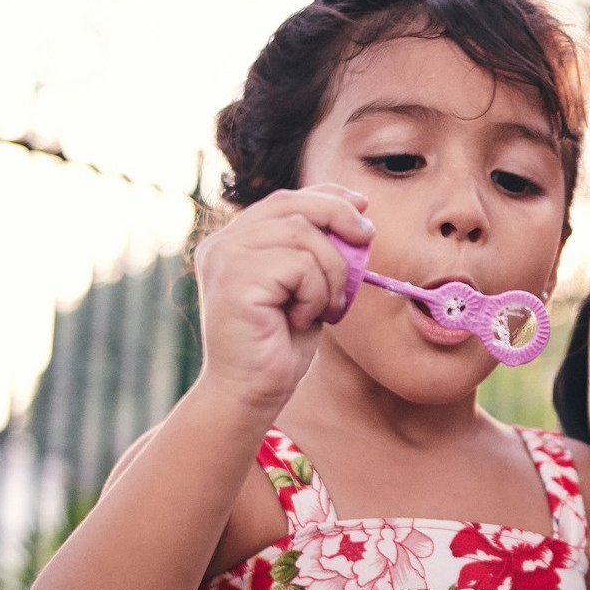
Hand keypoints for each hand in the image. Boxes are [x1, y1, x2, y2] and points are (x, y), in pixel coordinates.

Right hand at [191, 184, 374, 412]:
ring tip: (324, 307)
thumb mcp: (305, 288)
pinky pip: (300, 265)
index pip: (284, 199)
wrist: (250, 393)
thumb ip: (317, 251)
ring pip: (303, 235)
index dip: (328, 196)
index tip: (362, 207)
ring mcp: (225, 258)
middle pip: (293, 205)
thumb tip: (357, 214)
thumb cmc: (279, 346)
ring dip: (330, 273)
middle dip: (340, 218)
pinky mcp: (235, 279)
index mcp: (234, 241)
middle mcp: (222, 243)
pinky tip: (301, 319)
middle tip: (367, 240)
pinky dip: (316, 294)